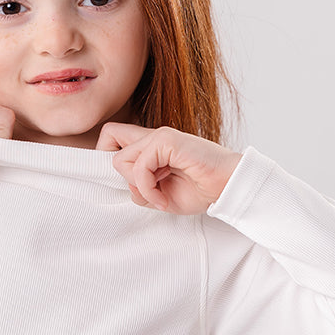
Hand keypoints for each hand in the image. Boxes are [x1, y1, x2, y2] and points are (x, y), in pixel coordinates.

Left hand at [96, 121, 242, 213]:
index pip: (111, 136)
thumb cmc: (200, 190)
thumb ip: (140, 188)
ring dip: (138, 186)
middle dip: (120, 173)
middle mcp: (152, 137)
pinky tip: (164, 199)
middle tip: (146, 191)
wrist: (229, 187)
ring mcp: (159, 136)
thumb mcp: (160, 196)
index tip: (126, 183)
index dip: (104, 156)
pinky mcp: (166, 140)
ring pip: (119, 159)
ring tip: (160, 196)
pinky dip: (148, 189)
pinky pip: (139, 168)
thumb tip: (128, 187)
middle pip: (107, 137)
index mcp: (150, 146)